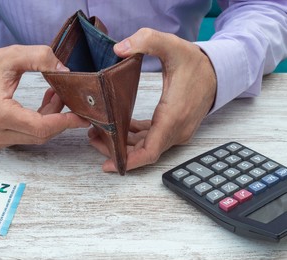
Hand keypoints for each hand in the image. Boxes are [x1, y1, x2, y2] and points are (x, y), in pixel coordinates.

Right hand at [0, 45, 89, 148]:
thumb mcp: (13, 55)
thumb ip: (41, 58)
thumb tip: (67, 74)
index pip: (40, 127)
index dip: (65, 123)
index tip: (82, 117)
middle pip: (41, 134)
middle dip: (60, 118)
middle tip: (68, 97)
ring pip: (36, 136)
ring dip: (51, 119)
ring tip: (55, 95)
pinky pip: (27, 136)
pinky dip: (41, 122)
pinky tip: (46, 103)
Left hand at [89, 28, 216, 172]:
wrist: (218, 71)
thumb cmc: (196, 63)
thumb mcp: (171, 45)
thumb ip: (147, 40)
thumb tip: (119, 48)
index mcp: (173, 116)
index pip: (150, 151)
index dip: (129, 161)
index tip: (109, 165)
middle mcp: (176, 130)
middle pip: (144, 152)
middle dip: (117, 150)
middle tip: (94, 137)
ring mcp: (177, 132)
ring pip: (147, 147)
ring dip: (124, 144)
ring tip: (101, 132)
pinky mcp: (175, 128)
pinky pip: (152, 139)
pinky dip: (136, 137)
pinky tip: (121, 128)